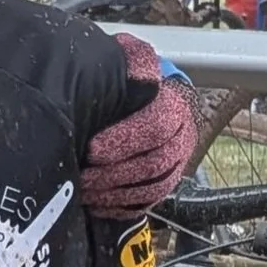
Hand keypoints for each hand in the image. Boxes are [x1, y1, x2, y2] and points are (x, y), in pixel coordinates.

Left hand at [79, 33, 197, 213]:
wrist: (133, 97)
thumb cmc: (123, 78)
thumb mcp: (125, 61)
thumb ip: (128, 62)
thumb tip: (129, 63)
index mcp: (174, 102)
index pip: (158, 125)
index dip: (125, 139)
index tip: (93, 148)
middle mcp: (182, 133)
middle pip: (157, 161)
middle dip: (116, 172)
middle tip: (84, 175)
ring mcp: (176, 161)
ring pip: (154, 185)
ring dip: (116, 191)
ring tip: (86, 189)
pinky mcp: (163, 182)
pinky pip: (149, 202)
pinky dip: (122, 205)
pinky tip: (98, 202)